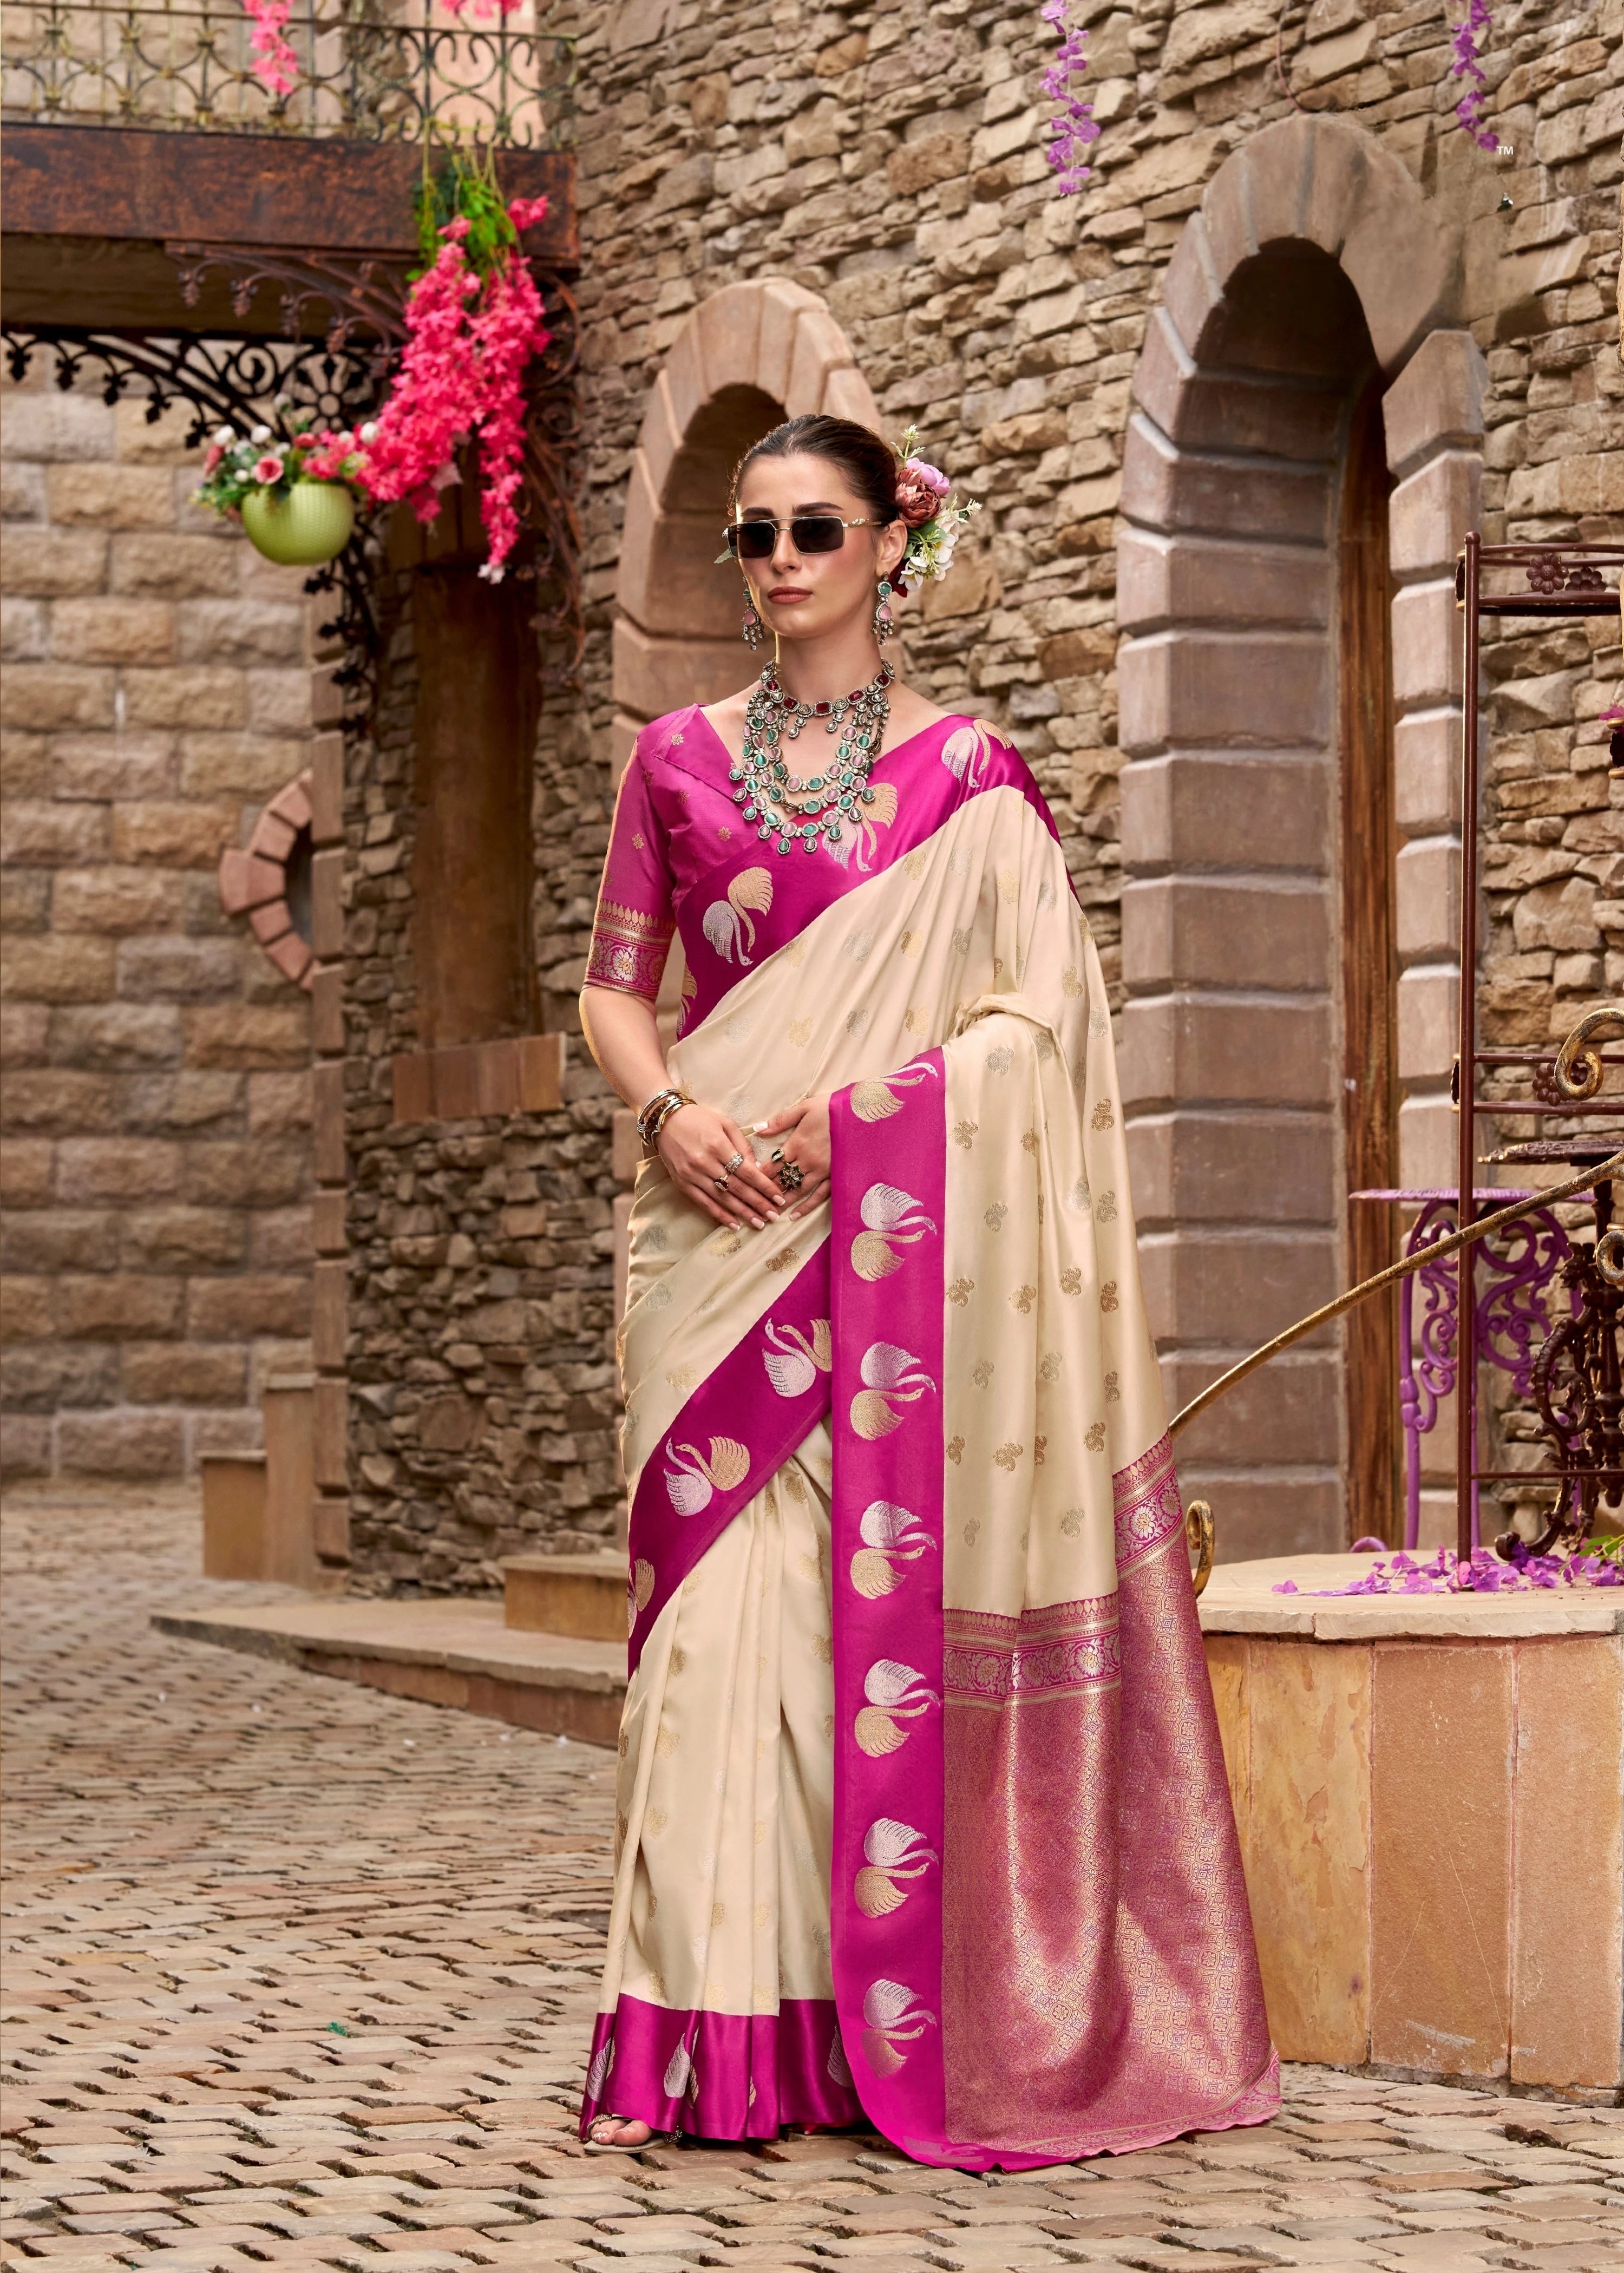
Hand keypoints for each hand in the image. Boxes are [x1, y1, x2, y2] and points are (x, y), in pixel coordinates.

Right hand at [656, 1101, 785, 1229]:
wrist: (664, 1119)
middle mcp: (705, 1162)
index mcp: (718, 1145)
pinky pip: (704, 1203)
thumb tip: (758, 1169)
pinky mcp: (682, 1183)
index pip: (747, 1172)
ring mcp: (692, 1175)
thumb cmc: (699, 1118)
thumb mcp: (725, 1123)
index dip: (765, 1187)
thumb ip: (743, 1146)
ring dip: (742, 1213)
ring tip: (759, 1223)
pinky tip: (734, 1224)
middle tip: (774, 1216)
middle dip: (758, 1203)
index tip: (779, 1198)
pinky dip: (719, 1215)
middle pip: (737, 1188)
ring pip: (722, 1198)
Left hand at [752, 1094, 830, 1219]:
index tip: (747, 1182)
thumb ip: (780, 1121)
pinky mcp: (834, 1176)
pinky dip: (806, 1207)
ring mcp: (822, 1171)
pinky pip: (819, 1196)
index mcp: (797, 1143)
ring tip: (768, 1214)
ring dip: (781, 1202)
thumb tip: (758, 1129)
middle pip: (781, 1180)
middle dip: (766, 1192)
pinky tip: (794, 1216)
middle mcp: (807, 1161)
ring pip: (796, 1190)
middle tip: (752, 1203)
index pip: (772, 1164)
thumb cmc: (831, 1108)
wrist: (860, 1114)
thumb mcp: (804, 1108)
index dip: (758, 1174)